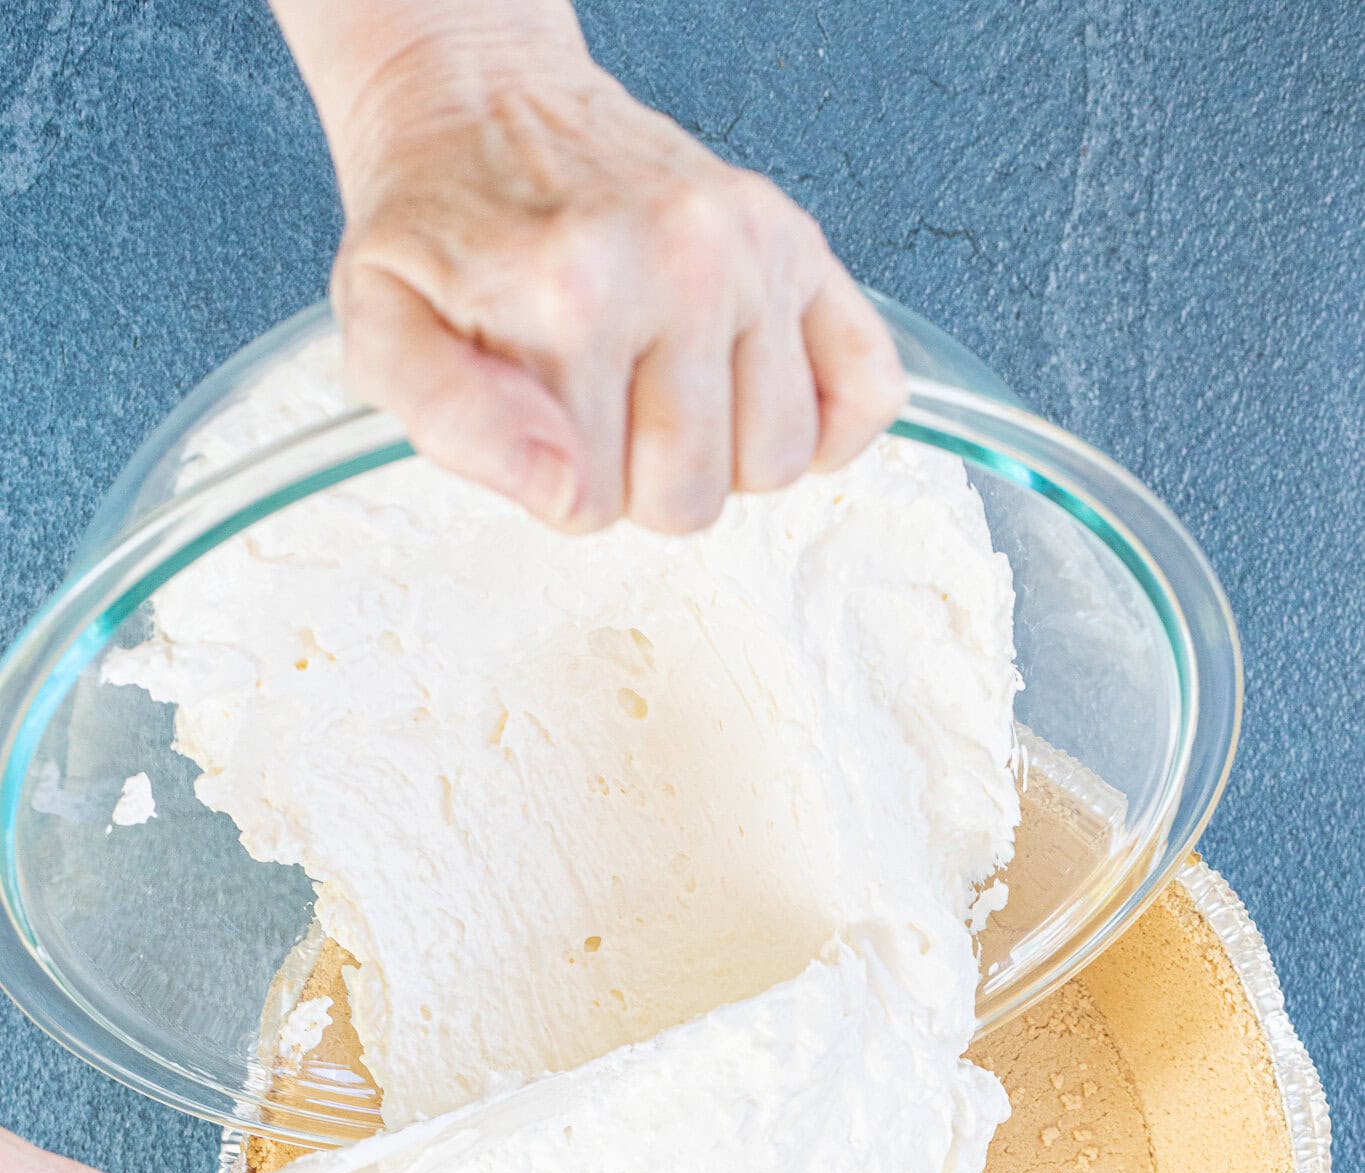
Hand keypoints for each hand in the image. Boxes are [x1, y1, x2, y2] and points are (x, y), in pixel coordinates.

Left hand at [274, 0, 905, 532]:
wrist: (480, 103)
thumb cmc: (437, 232)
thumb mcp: (382, 330)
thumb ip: (449, 420)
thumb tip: (562, 488)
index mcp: (570, 293)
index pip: (594, 507)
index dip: (557, 486)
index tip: (534, 421)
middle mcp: (679, 262)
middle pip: (694, 497)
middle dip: (636, 479)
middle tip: (596, 407)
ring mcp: (753, 251)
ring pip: (776, 463)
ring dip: (717, 455)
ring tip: (661, 391)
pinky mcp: (801, 247)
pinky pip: (867, 392)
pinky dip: (820, 424)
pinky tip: (746, 395)